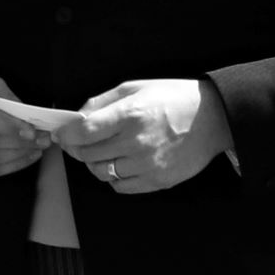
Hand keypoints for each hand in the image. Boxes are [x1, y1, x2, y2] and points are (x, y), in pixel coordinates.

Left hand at [55, 78, 231, 194]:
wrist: (213, 119)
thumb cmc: (173, 98)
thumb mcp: (135, 87)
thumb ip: (101, 101)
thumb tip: (75, 116)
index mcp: (129, 114)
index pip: (83, 132)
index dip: (66, 134)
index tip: (61, 133)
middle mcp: (136, 142)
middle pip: (88, 154)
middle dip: (77, 148)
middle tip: (78, 142)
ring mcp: (147, 165)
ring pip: (101, 173)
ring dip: (95, 163)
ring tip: (102, 151)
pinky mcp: (157, 181)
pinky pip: (121, 186)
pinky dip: (113, 177)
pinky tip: (120, 163)